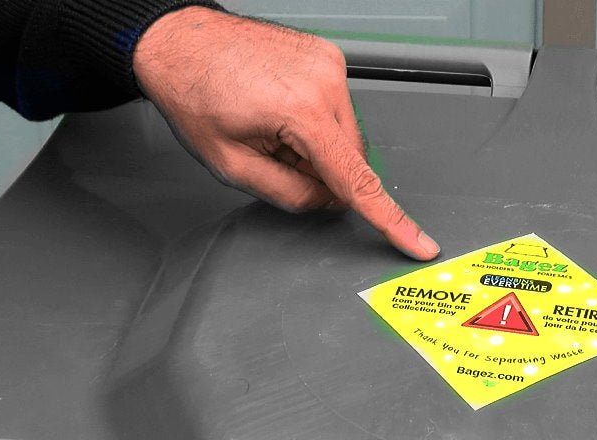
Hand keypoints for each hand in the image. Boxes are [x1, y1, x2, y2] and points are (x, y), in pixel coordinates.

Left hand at [132, 7, 438, 259]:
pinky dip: (315, 120)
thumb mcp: (232, 165)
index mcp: (302, 112)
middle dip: (321, 172)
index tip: (418, 242)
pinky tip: (280, 110)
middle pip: (350, 158)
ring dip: (318, 144)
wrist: (179, 42)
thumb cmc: (194, 92)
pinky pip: (337, 107)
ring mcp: (329, 64)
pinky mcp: (327, 56)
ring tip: (272, 127)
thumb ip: (289, 194)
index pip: (356, 181)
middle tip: (276, 157)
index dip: (389, 219)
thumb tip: (325, 202)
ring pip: (345, 134)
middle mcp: (325, 82)